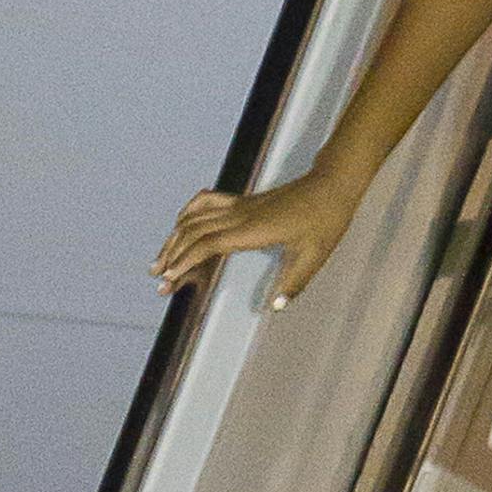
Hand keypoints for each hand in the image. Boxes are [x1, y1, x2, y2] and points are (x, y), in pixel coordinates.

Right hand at [151, 167, 360, 307]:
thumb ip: (294, 283)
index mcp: (254, 229)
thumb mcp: (315, 255)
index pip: (208, 244)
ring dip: (174, 237)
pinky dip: (188, 213)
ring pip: (196, 216)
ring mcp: (241, 205)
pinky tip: (180, 225)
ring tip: (160, 260)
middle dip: (172, 255)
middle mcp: (242, 215)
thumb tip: (275, 308)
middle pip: (194, 232)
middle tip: (158, 280)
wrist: (333, 184)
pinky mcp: (244, 201)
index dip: (184, 260)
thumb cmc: (326, 219)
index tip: (168, 277)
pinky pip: (207, 202)